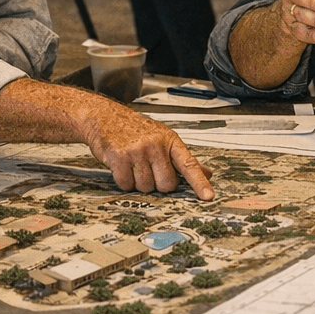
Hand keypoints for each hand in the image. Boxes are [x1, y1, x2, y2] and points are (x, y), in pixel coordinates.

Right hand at [75, 101, 215, 199]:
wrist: (105, 118)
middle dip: (158, 184)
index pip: (189, 164)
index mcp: (170, 140)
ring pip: (146, 187)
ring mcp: (138, 151)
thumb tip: (207, 173)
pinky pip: (126, 185)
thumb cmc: (136, 130)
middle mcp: (156, 145)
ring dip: (139, 182)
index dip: (199, 182)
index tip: (209, 196)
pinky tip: (123, 166)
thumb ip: (184, 159)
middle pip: (166, 185)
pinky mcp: (119, 157)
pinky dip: (124, 181)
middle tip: (149, 169)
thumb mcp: (163, 139)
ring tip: (134, 165)